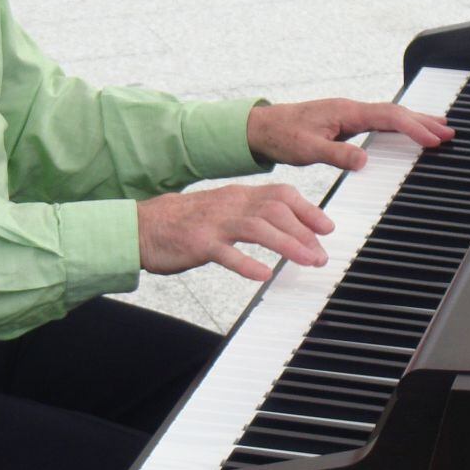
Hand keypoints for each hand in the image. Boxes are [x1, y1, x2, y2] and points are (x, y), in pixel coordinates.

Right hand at [138, 183, 334, 282]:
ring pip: (258, 227)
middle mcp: (230, 205)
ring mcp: (214, 223)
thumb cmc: (184, 221)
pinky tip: (263, 275)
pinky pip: (226, 253)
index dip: (308, 209)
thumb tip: (287, 226)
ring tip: (307, 260)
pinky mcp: (198, 243)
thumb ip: (251, 214)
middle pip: (275, 210)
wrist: (141, 226)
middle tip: (321, 254)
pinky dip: (247, 264)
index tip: (327, 227)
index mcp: (238, 195)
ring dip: (287, 244)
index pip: (281, 194)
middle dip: (304, 231)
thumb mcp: (222, 210)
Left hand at [246, 98, 453, 173]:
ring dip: (415, 122)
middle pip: (395, 112)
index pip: (388, 116)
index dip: (412, 127)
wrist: (261, 128)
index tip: (432, 138)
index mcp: (345, 112)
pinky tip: (407, 133)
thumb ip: (336, 155)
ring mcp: (349, 115)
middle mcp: (351, 110)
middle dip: (423, 121)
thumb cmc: (281, 135)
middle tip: (450, 132)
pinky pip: (380, 123)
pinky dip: (399, 127)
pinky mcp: (345, 124)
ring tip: (440, 130)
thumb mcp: (306, 149)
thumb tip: (364, 160)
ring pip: (389, 116)